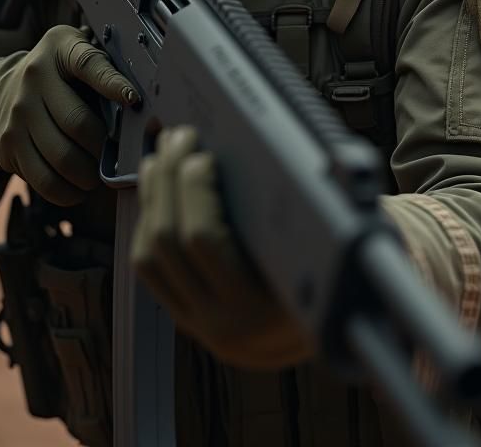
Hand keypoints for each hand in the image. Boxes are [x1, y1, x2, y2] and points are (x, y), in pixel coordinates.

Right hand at [0, 25, 136, 205]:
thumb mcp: (78, 52)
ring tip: (98, 172)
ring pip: (62, 157)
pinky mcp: (7, 145)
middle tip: (115, 152)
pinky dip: (68, 191)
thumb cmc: (59, 74)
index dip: (113, 84)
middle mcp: (33, 79)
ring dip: (89, 173)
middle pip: (78, 123)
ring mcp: (17, 114)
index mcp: (59, 49)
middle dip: (104, 144)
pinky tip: (79, 186)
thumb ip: (104, 67)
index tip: (134, 100)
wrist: (2, 91)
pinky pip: (43, 180)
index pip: (89, 64)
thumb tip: (139, 102)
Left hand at [131, 126, 313, 369]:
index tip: (202, 155)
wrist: (324, 342)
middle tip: (181, 139)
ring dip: (153, 196)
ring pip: (150, 253)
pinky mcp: (184, 316)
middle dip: (170, 179)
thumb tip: (286, 148)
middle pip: (170, 238)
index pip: (205, 238)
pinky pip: (148, 268)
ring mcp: (199, 321)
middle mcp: (225, 319)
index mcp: (263, 304)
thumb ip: (309, 211)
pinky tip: (157, 191)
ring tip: (163, 156)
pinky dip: (147, 221)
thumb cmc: (333, 280)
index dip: (195, 189)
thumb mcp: (328, 251)